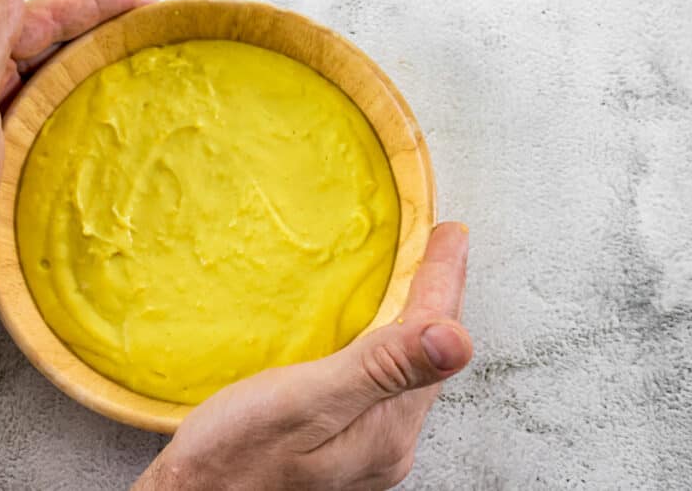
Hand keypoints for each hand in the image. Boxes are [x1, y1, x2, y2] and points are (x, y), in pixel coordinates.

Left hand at [0, 0, 147, 299]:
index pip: (32, 17)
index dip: (85, 5)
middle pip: (41, 39)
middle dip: (92, 23)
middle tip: (142, 17)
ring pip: (45, 70)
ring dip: (86, 54)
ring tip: (128, 48)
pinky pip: (44, 104)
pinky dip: (74, 91)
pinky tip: (95, 96)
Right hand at [137, 222, 471, 490]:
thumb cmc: (234, 457)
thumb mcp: (306, 402)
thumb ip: (382, 369)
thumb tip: (457, 338)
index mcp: (387, 428)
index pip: (433, 340)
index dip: (443, 280)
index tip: (449, 234)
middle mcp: (387, 442)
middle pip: (426, 355)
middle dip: (437, 295)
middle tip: (441, 244)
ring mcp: (366, 449)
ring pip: (405, 369)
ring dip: (413, 319)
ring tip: (417, 277)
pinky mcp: (341, 446)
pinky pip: (380, 384)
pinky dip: (386, 344)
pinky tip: (373, 332)